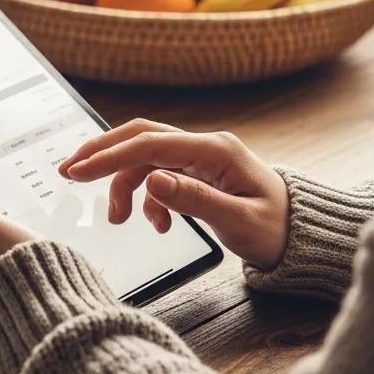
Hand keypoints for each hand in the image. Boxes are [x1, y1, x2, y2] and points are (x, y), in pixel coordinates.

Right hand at [59, 119, 289, 269]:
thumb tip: (152, 181)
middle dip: (102, 153)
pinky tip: (156, 224)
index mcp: (215, 150)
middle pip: (140, 137)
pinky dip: (147, 199)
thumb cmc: (279, 229)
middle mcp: (204, 146)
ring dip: (123, 185)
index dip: (109, 157)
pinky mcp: (197, 173)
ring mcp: (200, 158)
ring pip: (145, 159)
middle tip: (69, 171)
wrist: (304, 235)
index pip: (149, 145)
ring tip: (117, 220)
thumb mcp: (238, 221)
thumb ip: (194, 199)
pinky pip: (158, 176)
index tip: (77, 172)